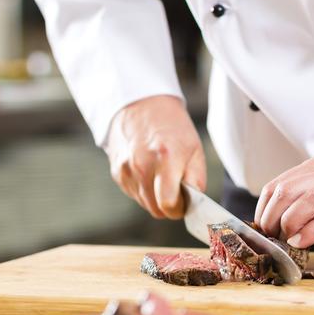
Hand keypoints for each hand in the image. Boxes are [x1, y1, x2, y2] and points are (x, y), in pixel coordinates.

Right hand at [105, 95, 205, 218]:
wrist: (141, 104)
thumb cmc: (172, 126)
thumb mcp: (194, 148)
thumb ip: (196, 179)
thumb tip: (194, 203)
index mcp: (165, 159)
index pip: (168, 204)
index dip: (179, 208)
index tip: (185, 202)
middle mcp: (142, 166)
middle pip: (156, 209)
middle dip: (169, 205)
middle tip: (177, 190)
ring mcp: (126, 170)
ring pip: (144, 204)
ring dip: (156, 198)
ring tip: (162, 175)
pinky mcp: (117, 172)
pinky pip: (134, 193)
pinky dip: (144, 189)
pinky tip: (149, 170)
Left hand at [254, 154, 313, 247]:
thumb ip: (311, 193)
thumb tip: (279, 214)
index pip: (281, 182)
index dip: (264, 207)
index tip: (262, 225)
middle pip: (289, 190)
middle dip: (272, 216)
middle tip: (270, 235)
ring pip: (308, 200)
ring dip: (289, 222)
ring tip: (284, 238)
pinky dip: (312, 231)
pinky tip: (302, 241)